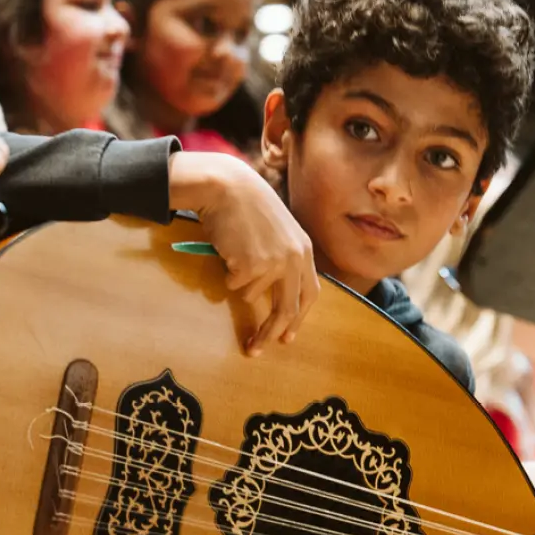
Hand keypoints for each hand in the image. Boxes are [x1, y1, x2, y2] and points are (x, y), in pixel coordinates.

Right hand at [169, 152, 319, 354]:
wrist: (227, 185)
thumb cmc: (246, 207)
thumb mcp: (278, 231)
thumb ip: (285, 258)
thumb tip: (280, 300)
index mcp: (304, 251)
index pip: (309, 295)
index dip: (298, 319)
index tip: (287, 338)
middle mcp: (295, 259)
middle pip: (287, 309)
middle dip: (270, 333)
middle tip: (255, 349)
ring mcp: (274, 263)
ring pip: (250, 295)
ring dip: (238, 282)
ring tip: (234, 254)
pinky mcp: (252, 265)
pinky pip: (233, 285)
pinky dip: (225, 273)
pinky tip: (227, 249)